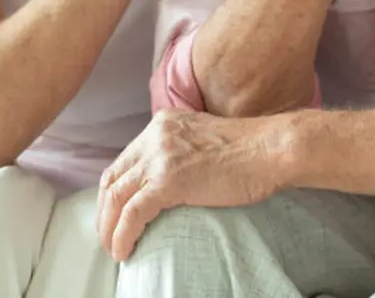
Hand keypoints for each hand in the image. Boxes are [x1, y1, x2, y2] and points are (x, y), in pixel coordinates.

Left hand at [95, 110, 283, 261]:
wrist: (269, 149)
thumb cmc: (250, 150)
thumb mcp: (204, 139)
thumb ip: (183, 150)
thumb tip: (173, 179)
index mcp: (163, 125)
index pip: (125, 159)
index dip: (114, 190)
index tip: (115, 212)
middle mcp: (155, 136)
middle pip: (113, 177)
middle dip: (105, 210)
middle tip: (107, 234)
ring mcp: (160, 158)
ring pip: (116, 196)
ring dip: (109, 227)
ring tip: (113, 249)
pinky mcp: (168, 181)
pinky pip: (132, 213)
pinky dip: (122, 234)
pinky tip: (123, 250)